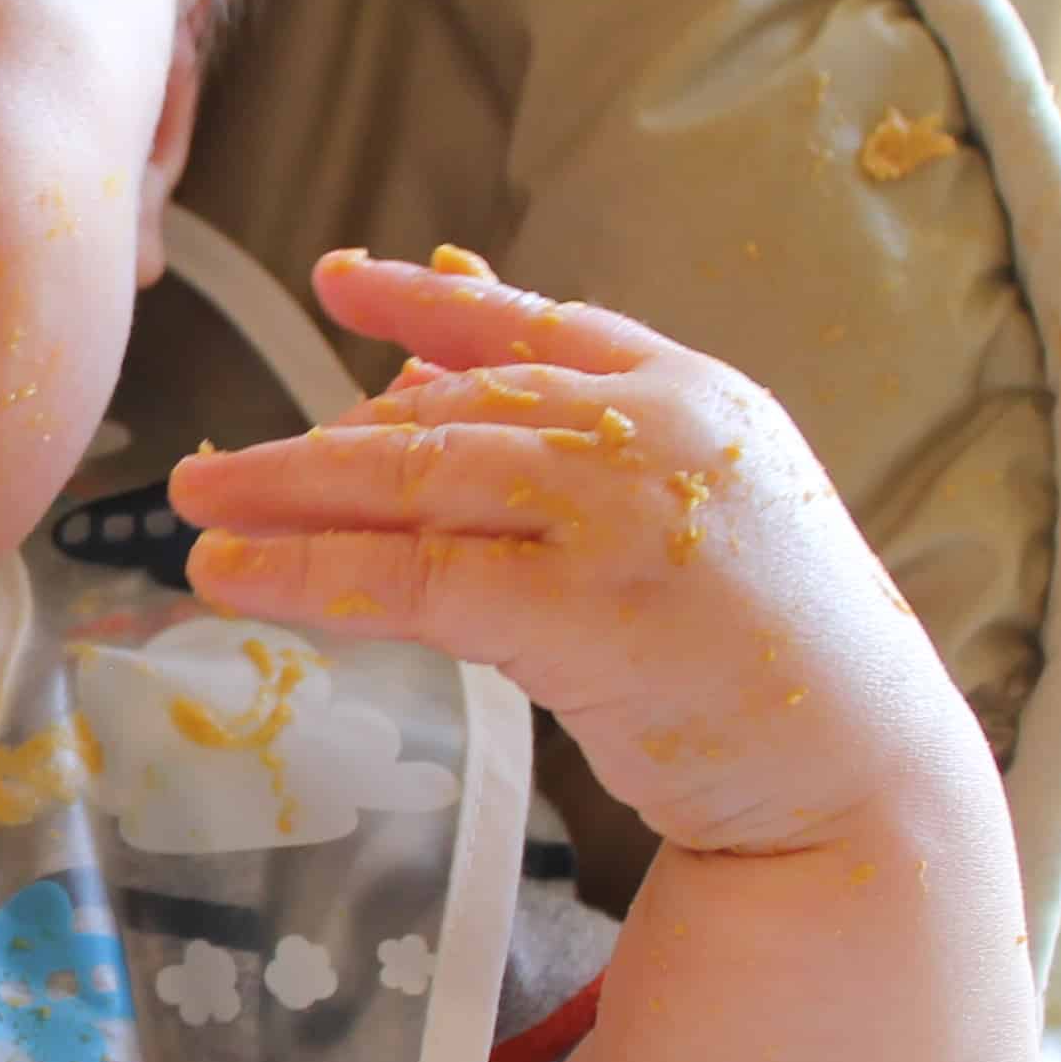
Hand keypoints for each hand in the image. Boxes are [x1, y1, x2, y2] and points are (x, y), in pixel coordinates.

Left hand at [167, 249, 972, 856]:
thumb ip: (580, 449)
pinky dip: (312, 573)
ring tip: (196, 509)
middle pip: (451, 412)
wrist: (864, 782)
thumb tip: (431, 390)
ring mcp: (621, 514)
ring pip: (416, 484)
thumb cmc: (774, 662)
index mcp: (695, 394)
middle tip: (212, 465)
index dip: (428, 301)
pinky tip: (236, 574)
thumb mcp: (690, 518)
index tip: (337, 279)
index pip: (538, 326)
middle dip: (319, 440)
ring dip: (289, 496)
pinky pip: (413, 579)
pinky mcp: (582, 609)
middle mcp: (657, 432)